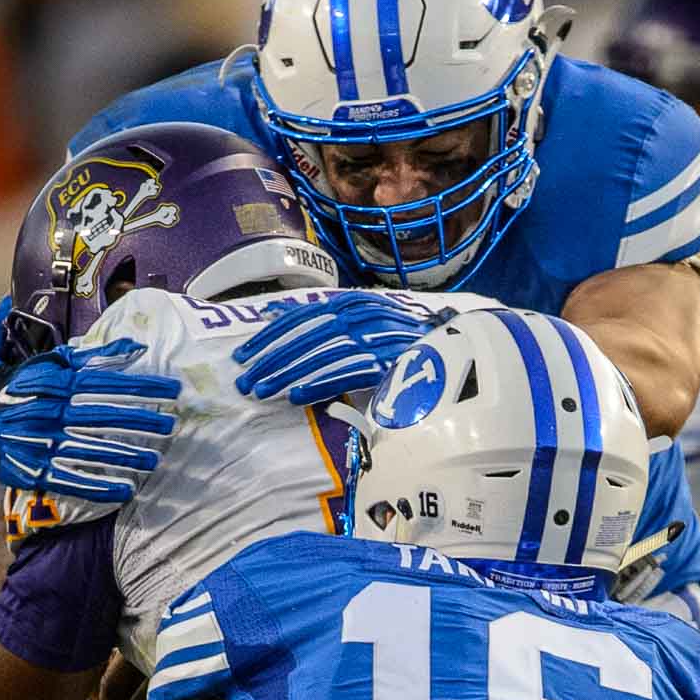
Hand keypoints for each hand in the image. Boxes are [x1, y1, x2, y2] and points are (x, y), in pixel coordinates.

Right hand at [0, 338, 180, 502]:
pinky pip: (69, 480)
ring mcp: (39, 442)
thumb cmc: (28, 387)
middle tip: (171, 425)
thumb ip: (95, 356)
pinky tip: (126, 490)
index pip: (105, 383)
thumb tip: (136, 346)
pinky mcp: (32, 469)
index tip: (173, 390)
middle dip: (139, 420)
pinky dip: (98, 487)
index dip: (140, 386)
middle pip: (101, 416)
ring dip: (124, 455)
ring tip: (155, 460)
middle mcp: (48, 411)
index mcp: (55, 383)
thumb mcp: (54, 364)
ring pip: (88, 449)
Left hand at [233, 291, 431, 404]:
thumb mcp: (361, 316)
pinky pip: (347, 373)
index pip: (302, 316)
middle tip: (245, 381)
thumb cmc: (399, 336)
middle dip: (271, 359)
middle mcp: (362, 316)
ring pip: (321, 356)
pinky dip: (320, 384)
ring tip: (262, 392)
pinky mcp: (389, 362)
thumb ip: (322, 314)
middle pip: (306, 337)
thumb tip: (273, 311)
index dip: (270, 336)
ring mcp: (376, 338)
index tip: (244, 354)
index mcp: (352, 303)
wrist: (455, 344)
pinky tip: (296, 397)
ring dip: (287, 375)